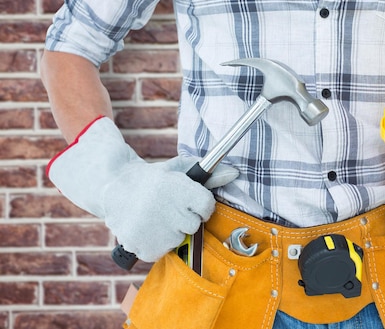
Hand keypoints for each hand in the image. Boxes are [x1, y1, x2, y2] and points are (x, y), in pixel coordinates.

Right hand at [47, 117, 238, 261]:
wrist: (114, 188)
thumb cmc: (154, 179)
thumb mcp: (180, 170)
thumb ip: (209, 174)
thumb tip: (234, 173)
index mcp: (177, 188)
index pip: (207, 206)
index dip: (200, 204)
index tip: (188, 201)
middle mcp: (166, 209)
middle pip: (193, 223)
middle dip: (184, 217)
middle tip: (167, 207)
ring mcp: (154, 230)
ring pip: (179, 238)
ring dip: (171, 231)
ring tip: (154, 216)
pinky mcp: (144, 247)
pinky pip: (163, 251)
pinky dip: (157, 243)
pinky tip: (146, 228)